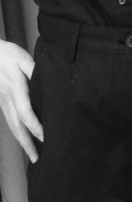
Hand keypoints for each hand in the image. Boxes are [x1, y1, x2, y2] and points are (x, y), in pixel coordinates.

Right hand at [0, 40, 42, 161]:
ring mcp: (3, 102)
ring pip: (12, 126)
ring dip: (21, 140)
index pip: (26, 113)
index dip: (35, 127)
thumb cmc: (6, 54)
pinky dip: (16, 131)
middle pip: (18, 126)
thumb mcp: (22, 58)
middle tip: (36, 158)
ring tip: (31, 154)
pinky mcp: (2, 102)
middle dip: (27, 143)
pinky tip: (22, 136)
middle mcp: (8, 100)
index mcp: (16, 89)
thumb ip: (33, 69)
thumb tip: (44, 80)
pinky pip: (9, 120)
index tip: (45, 137)